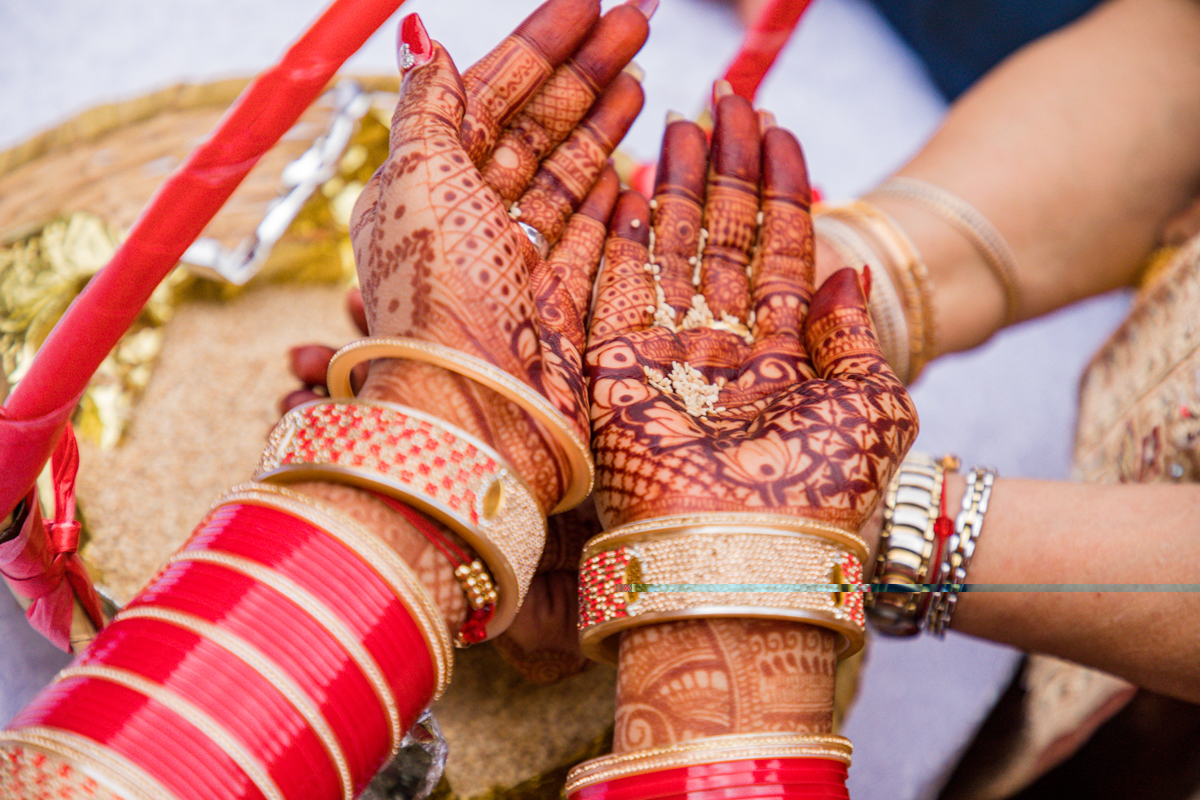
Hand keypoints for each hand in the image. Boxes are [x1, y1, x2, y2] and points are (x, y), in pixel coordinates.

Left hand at [350, 0, 647, 512]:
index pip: (493, 93)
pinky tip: (640, 157)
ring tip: (643, 74)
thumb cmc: (438, 294)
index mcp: (429, 183)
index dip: (540, 44)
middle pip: (537, 125)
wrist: (474, 408)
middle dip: (587, 69)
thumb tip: (424, 40)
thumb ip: (429, 106)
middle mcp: (472, 219)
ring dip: (605, 121)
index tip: (590, 4)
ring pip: (568, 173)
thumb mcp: (418, 181)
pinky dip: (613, 192)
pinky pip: (591, 231)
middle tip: (640, 18)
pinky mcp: (559, 299)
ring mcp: (519, 259)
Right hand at [587, 87, 917, 534]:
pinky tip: (630, 183)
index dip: (783, 192)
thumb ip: (857, 336)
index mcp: (782, 359)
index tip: (782, 131)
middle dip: (726, 170)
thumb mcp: (872, 406)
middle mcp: (721, 351)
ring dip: (674, 186)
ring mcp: (665, 357)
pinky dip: (619, 237)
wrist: (744, 556)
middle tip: (729, 101)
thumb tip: (851, 270)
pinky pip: (613, 288)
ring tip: (685, 122)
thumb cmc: (818, 492)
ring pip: (669, 251)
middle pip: (721, 239)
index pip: (780, 253)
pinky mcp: (613, 370)